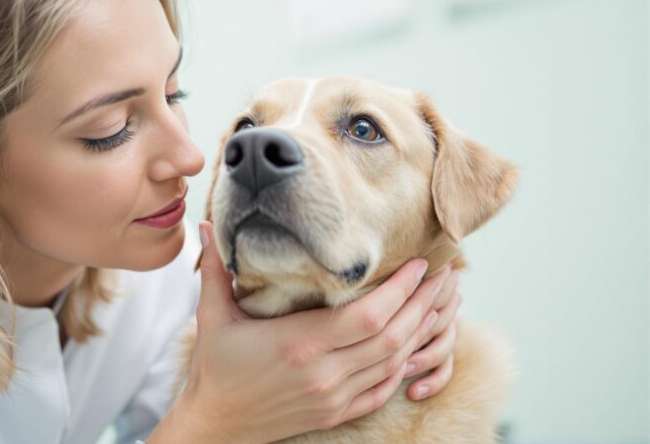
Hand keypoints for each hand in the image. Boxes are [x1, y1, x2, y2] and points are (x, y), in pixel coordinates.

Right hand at [149, 221, 450, 443]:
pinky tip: (413, 344)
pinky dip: (403, 366)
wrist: (216, 425)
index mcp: (300, 343)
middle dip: (424, 304)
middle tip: (445, 276)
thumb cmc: (214, 368)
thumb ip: (213, 269)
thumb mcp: (212, 315)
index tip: (419, 264)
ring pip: (395, 362)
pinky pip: (383, 389)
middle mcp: (325, 372)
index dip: (402, 289)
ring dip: (421, 331)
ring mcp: (334, 396)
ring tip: (438, 303)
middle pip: (394, 336)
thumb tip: (205, 227)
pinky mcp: (336, 412)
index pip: (369, 314)